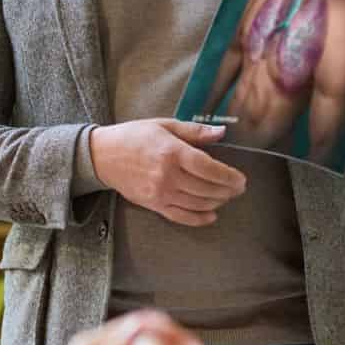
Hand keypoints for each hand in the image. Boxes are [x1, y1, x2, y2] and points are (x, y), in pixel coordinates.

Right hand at [89, 119, 246, 226]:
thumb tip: (222, 132)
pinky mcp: (153, 205)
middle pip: (206, 188)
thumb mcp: (164, 125)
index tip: (241, 179)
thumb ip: (195, 131)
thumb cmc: (134, 136)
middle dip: (228, 190)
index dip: (229, 176)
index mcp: (172, 152)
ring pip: (198, 204)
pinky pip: (181, 216)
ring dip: (217, 202)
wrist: (103, 156)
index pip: (209, 168)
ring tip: (226, 196)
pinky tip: (212, 215)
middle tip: (238, 188)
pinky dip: (199, 218)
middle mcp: (167, 175)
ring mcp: (160, 193)